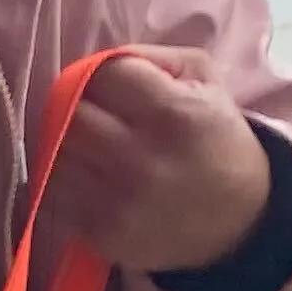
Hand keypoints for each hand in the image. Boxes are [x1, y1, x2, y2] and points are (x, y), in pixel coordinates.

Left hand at [40, 48, 270, 276]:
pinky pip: (52, 192)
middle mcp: (141, 158)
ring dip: (66, 143)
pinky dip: (61, 179)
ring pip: (55, 152)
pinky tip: (84, 176)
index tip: (112, 86)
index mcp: (174, 114)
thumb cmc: (218, 142)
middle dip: (78, 106)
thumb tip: (101, 59)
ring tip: (89, 145)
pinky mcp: (99, 232)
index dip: (103, 75)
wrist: (239, 222)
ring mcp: (117, 199)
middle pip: (72, 113)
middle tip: (94, 114)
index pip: (105, 75)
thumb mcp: (207, 83)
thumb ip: (157, 57)